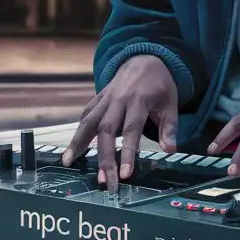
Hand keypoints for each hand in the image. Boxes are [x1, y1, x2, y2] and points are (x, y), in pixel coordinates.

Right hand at [62, 54, 178, 191]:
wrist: (145, 58)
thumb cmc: (160, 84)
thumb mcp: (171, 102)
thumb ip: (169, 127)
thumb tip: (170, 150)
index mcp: (138, 100)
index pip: (131, 130)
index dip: (127, 153)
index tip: (124, 174)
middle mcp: (118, 99)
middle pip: (107, 130)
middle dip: (104, 158)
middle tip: (104, 181)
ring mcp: (106, 98)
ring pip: (89, 121)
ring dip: (78, 142)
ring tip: (68, 162)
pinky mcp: (98, 97)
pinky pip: (87, 113)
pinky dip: (79, 130)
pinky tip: (73, 146)